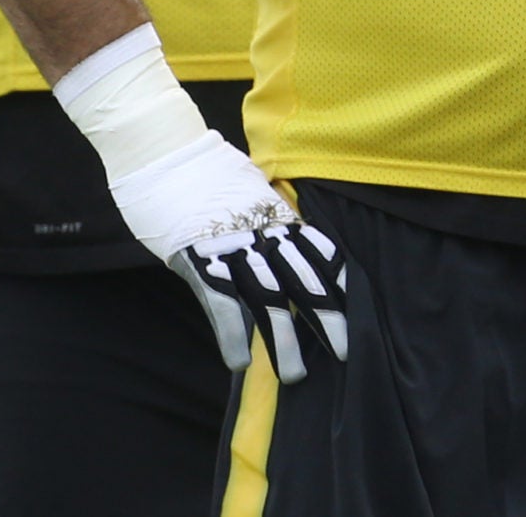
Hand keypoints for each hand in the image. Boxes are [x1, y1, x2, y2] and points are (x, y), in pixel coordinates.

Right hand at [107, 131, 347, 381]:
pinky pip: (222, 304)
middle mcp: (264, 233)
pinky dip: (233, 335)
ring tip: (298, 375)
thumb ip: (266, 214)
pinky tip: (241, 363)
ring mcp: (233, 247)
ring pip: (269, 300)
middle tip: (347, 351)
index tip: (360, 307)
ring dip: (284, 341)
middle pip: (305, 280)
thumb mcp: (247, 189)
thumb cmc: (202, 169)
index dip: (339, 282)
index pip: (320, 252)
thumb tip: (280, 232)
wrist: (165, 150)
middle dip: (328, 318)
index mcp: (278, 215)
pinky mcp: (199, 260)